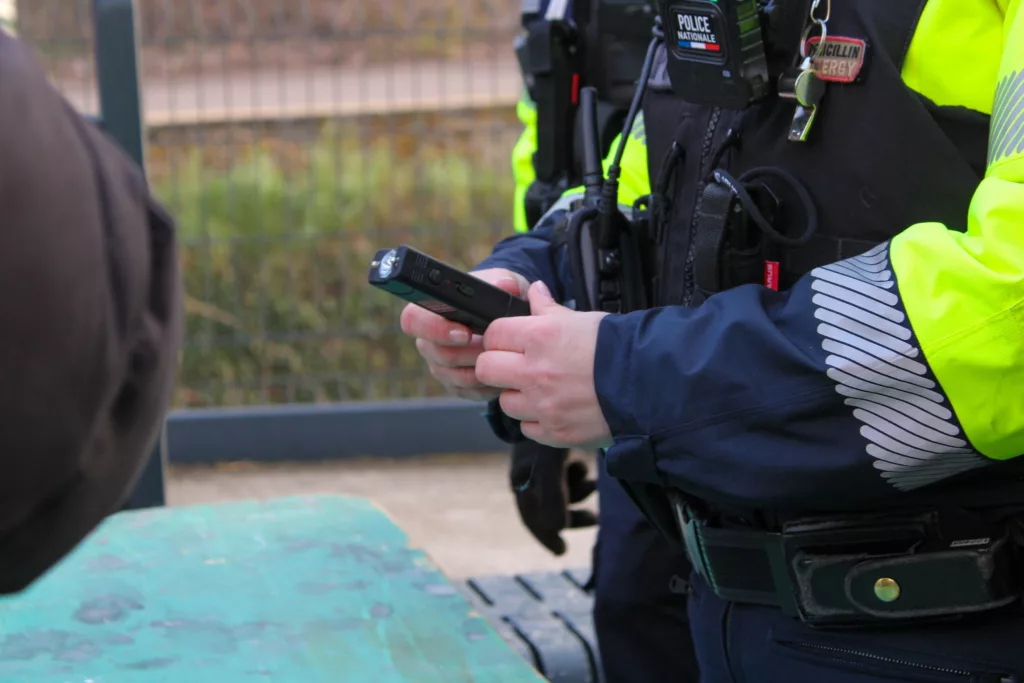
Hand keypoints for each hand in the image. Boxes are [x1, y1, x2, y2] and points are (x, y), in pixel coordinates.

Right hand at [400, 268, 529, 400]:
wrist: (504, 318)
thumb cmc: (495, 296)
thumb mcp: (500, 282)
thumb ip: (501, 282)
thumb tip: (505, 286)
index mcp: (427, 312)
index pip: (413, 321)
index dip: (436, 329)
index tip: (465, 332)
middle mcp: (427, 342)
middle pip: (440, 355)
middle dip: (472, 352)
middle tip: (495, 346)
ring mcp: (440, 367)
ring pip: (457, 377)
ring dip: (483, 368)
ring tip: (503, 356)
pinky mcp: (455, 386)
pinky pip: (470, 392)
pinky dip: (489, 383)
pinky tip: (505, 371)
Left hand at [477, 281, 612, 448]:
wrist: (648, 385)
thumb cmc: (616, 348)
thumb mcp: (581, 319)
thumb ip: (548, 308)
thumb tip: (534, 290)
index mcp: (539, 337)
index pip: (493, 334)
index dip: (500, 337)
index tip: (509, 342)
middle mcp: (534, 372)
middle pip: (486, 368)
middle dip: (497, 366)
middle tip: (514, 366)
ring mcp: (542, 405)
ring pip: (505, 402)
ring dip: (518, 395)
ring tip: (542, 389)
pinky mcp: (553, 432)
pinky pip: (527, 427)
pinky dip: (536, 420)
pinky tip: (555, 408)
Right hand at [510, 440, 596, 555]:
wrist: (554, 397)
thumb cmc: (549, 432)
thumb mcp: (550, 466)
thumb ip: (552, 498)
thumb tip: (557, 530)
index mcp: (522, 479)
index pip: (532, 517)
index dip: (546, 536)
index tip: (562, 551)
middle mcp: (530, 475)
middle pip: (549, 509)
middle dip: (572, 514)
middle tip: (594, 519)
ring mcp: (543, 465)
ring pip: (563, 494)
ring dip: (578, 493)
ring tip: (593, 481)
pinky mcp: (557, 456)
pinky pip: (569, 479)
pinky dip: (579, 479)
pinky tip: (589, 469)